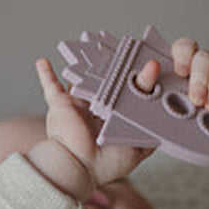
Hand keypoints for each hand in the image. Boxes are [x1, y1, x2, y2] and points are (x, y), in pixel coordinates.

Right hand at [32, 57, 156, 194]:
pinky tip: (43, 61)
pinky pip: (50, 86)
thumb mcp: (137, 150)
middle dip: (119, 64)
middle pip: (109, 80)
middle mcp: (96, 108)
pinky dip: (46, 74)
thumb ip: (149, 136)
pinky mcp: (61, 104)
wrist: (78, 167)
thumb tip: (165, 124)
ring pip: (82, 76)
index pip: (129, 92)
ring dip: (86, 61)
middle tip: (133, 48)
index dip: (140, 79)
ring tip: (94, 42)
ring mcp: (78, 105)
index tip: (152, 65)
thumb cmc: (106, 163)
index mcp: (114, 116)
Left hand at [169, 37, 208, 148]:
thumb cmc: (197, 116)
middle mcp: (208, 63)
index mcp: (188, 65)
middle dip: (199, 81)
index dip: (182, 56)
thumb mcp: (176, 104)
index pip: (184, 48)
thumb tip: (152, 74)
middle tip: (197, 101)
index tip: (181, 73)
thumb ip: (159, 91)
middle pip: (202, 58)